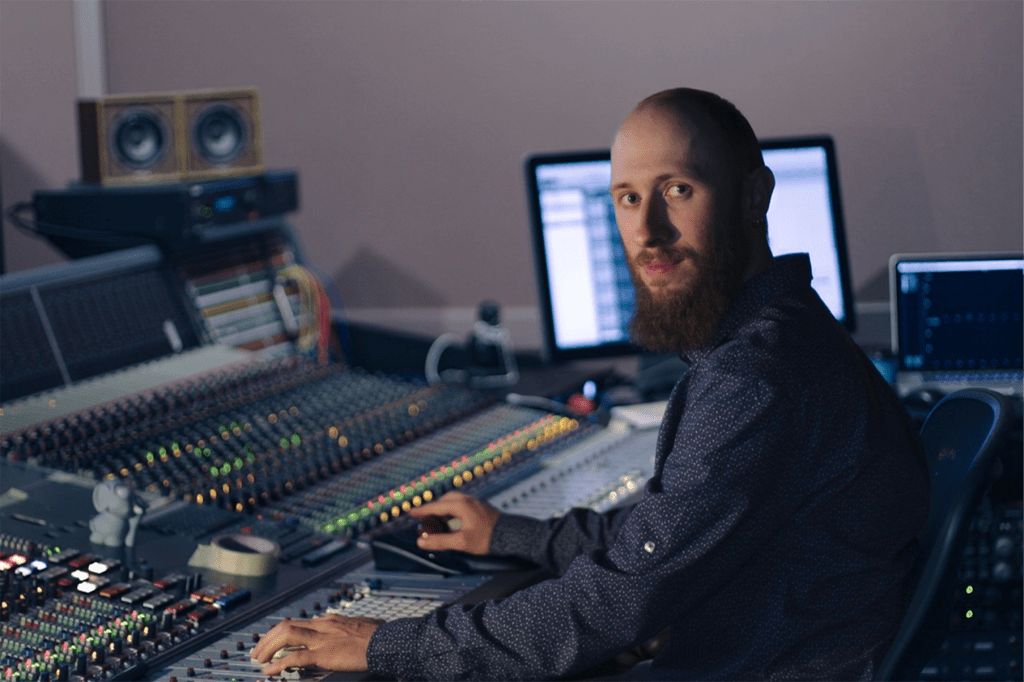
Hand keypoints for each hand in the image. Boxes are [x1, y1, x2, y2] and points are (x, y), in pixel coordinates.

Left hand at [250, 614, 382, 675]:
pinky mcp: (323, 653)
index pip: (299, 622)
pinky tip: (269, 671)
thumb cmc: (380, 637)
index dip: (281, 632)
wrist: (387, 641)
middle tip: (257, 651)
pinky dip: (278, 664)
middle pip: (286, 626)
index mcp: (330, 620)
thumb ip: (350, 630)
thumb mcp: (361, 628)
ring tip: (258, 659)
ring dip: (267, 648)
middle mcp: (323, 625)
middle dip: (267, 638)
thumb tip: (352, 632)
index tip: (272, 641)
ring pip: (285, 636)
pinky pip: (294, 657)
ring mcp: (322, 639)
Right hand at [409, 491, 500, 554]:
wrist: (512, 535)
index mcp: (462, 505)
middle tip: (423, 516)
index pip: (437, 506)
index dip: (422, 510)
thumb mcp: (462, 542)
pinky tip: (452, 520)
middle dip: (433, 507)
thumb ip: (440, 542)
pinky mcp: (481, 507)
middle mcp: (468, 500)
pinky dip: (452, 509)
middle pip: (445, 500)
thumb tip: (421, 542)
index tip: (411, 513)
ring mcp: (476, 502)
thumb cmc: (488, 539)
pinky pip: (462, 504)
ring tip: (436, 519)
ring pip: (454, 500)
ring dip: (443, 508)